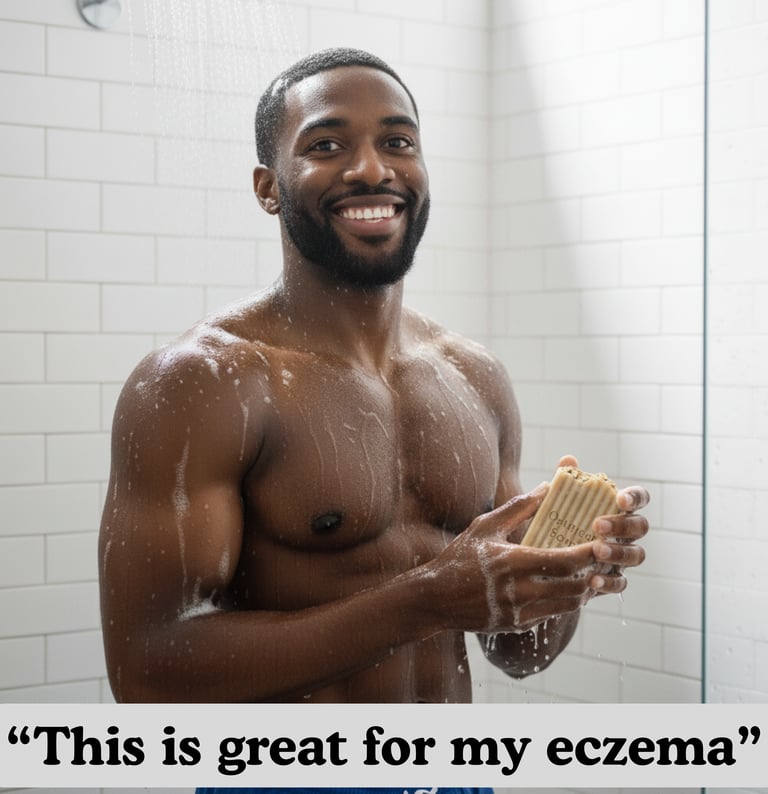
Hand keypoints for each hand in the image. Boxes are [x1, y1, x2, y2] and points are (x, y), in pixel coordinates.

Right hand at [426, 483, 601, 633]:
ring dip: (584, 589)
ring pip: (568, 604)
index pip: (564, 561)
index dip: (588, 553)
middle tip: (602, 558)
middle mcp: (519, 590)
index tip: (601, 542)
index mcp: (512, 562)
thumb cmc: (459, 557)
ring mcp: (519, 612)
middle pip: (574, 586)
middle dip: (593, 572)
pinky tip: (567, 588)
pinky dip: (566, 602)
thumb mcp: (484, 526)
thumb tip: (546, 487)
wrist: (435, 599)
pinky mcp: (518, 625)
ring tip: (589, 573)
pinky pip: (553, 615)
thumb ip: (518, 507)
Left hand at [558, 455, 648, 596]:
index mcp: (617, 508)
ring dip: (618, 552)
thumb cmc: (555, 520)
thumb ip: (565, 482)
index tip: (620, 499)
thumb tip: (568, 461)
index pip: (639, 498)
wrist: (541, 553)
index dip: (635, 498)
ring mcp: (623, 556)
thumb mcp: (556, 501)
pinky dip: (609, 582)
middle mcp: (626, 532)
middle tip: (597, 525)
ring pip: (636, 555)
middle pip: (641, 527)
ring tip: (596, 551)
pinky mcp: (613, 578)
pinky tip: (593, 580)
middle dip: (622, 525)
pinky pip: (621, 583)